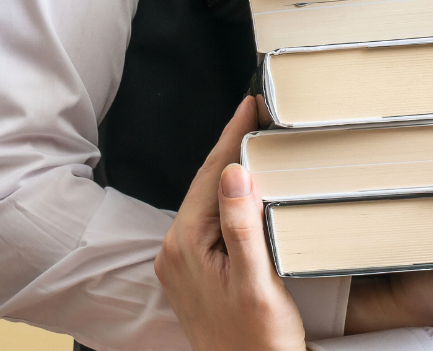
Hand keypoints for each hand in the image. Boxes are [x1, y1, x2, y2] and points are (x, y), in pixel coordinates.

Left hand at [156, 96, 306, 350]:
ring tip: (255, 142)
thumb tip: (234, 173)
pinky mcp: (196, 274)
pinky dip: (231, 202)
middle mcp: (175, 250)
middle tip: (257, 114)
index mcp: (184, 245)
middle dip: (232, 148)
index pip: (210, 176)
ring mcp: (182, 263)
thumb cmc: (257, 342)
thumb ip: (242, 226)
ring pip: (209, 202)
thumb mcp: (256, 282)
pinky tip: (248, 192)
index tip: (249, 105)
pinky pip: (212, 224)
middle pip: (207, 185)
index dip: (232, 137)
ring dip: (232, 173)